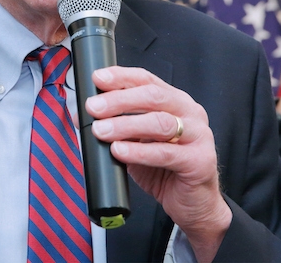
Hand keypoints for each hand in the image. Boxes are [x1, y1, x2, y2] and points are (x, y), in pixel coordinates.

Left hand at [86, 67, 230, 262]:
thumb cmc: (165, 169)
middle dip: (119, 100)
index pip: (147, 79)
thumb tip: (80, 116)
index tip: (97, 79)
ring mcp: (198, 135)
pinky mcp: (200, 161)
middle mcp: (190, 112)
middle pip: (153, 96)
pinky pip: (165, 153)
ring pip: (159, 122)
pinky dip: (139, 151)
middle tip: (94, 107)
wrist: (194, 204)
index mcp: (175, 101)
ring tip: (101, 130)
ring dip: (125, 125)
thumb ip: (117, 126)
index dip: (121, 77)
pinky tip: (120, 151)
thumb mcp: (138, 141)